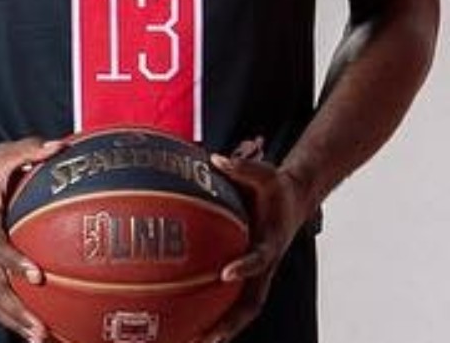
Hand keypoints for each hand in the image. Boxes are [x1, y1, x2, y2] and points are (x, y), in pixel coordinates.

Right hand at [0, 137, 65, 340]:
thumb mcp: (5, 153)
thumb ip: (32, 149)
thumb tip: (61, 146)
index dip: (15, 263)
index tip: (38, 276)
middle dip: (16, 312)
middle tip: (42, 329)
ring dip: (14, 321)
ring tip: (42, 339)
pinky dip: (12, 315)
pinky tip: (36, 326)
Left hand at [196, 154, 309, 342]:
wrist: (293, 199)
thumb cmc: (275, 186)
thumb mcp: (263, 172)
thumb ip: (240, 168)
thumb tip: (214, 158)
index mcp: (271, 240)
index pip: (260, 258)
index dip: (245, 267)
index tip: (225, 273)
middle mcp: (266, 264)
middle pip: (251, 302)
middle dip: (231, 323)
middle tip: (206, 338)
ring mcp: (258, 274)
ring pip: (242, 310)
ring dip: (221, 329)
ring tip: (190, 342)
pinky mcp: (249, 275)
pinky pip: (231, 299)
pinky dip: (214, 313)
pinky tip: (188, 322)